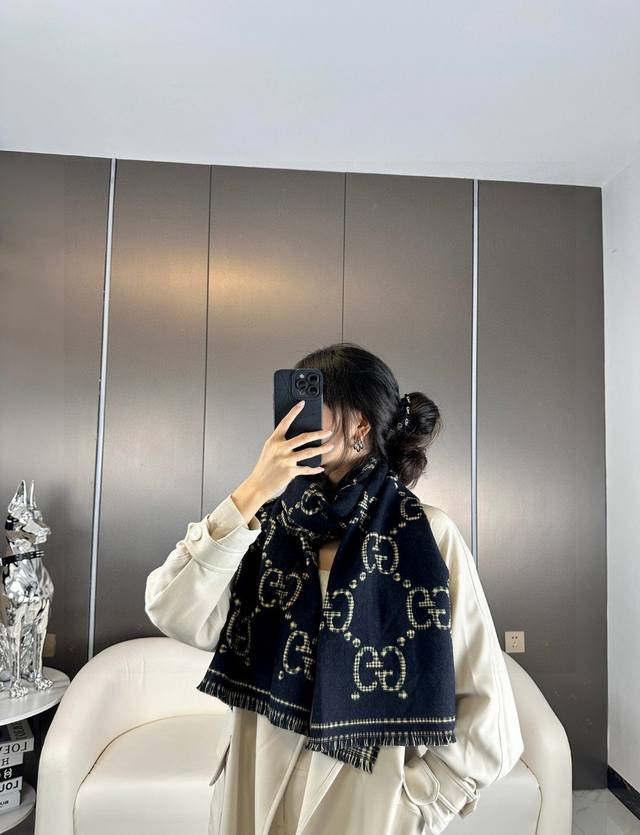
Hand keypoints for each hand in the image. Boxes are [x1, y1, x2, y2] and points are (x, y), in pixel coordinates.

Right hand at [231, 401, 334, 519]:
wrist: (258, 485)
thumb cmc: (264, 467)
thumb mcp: (269, 451)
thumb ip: (280, 443)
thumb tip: (297, 439)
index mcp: (274, 441)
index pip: (285, 422)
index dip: (294, 412)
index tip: (302, 404)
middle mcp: (280, 448)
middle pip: (303, 438)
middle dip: (318, 434)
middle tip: (328, 431)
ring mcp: (286, 460)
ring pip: (309, 452)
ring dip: (322, 449)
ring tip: (330, 446)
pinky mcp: (290, 471)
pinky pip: (306, 469)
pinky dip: (315, 469)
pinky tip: (320, 467)